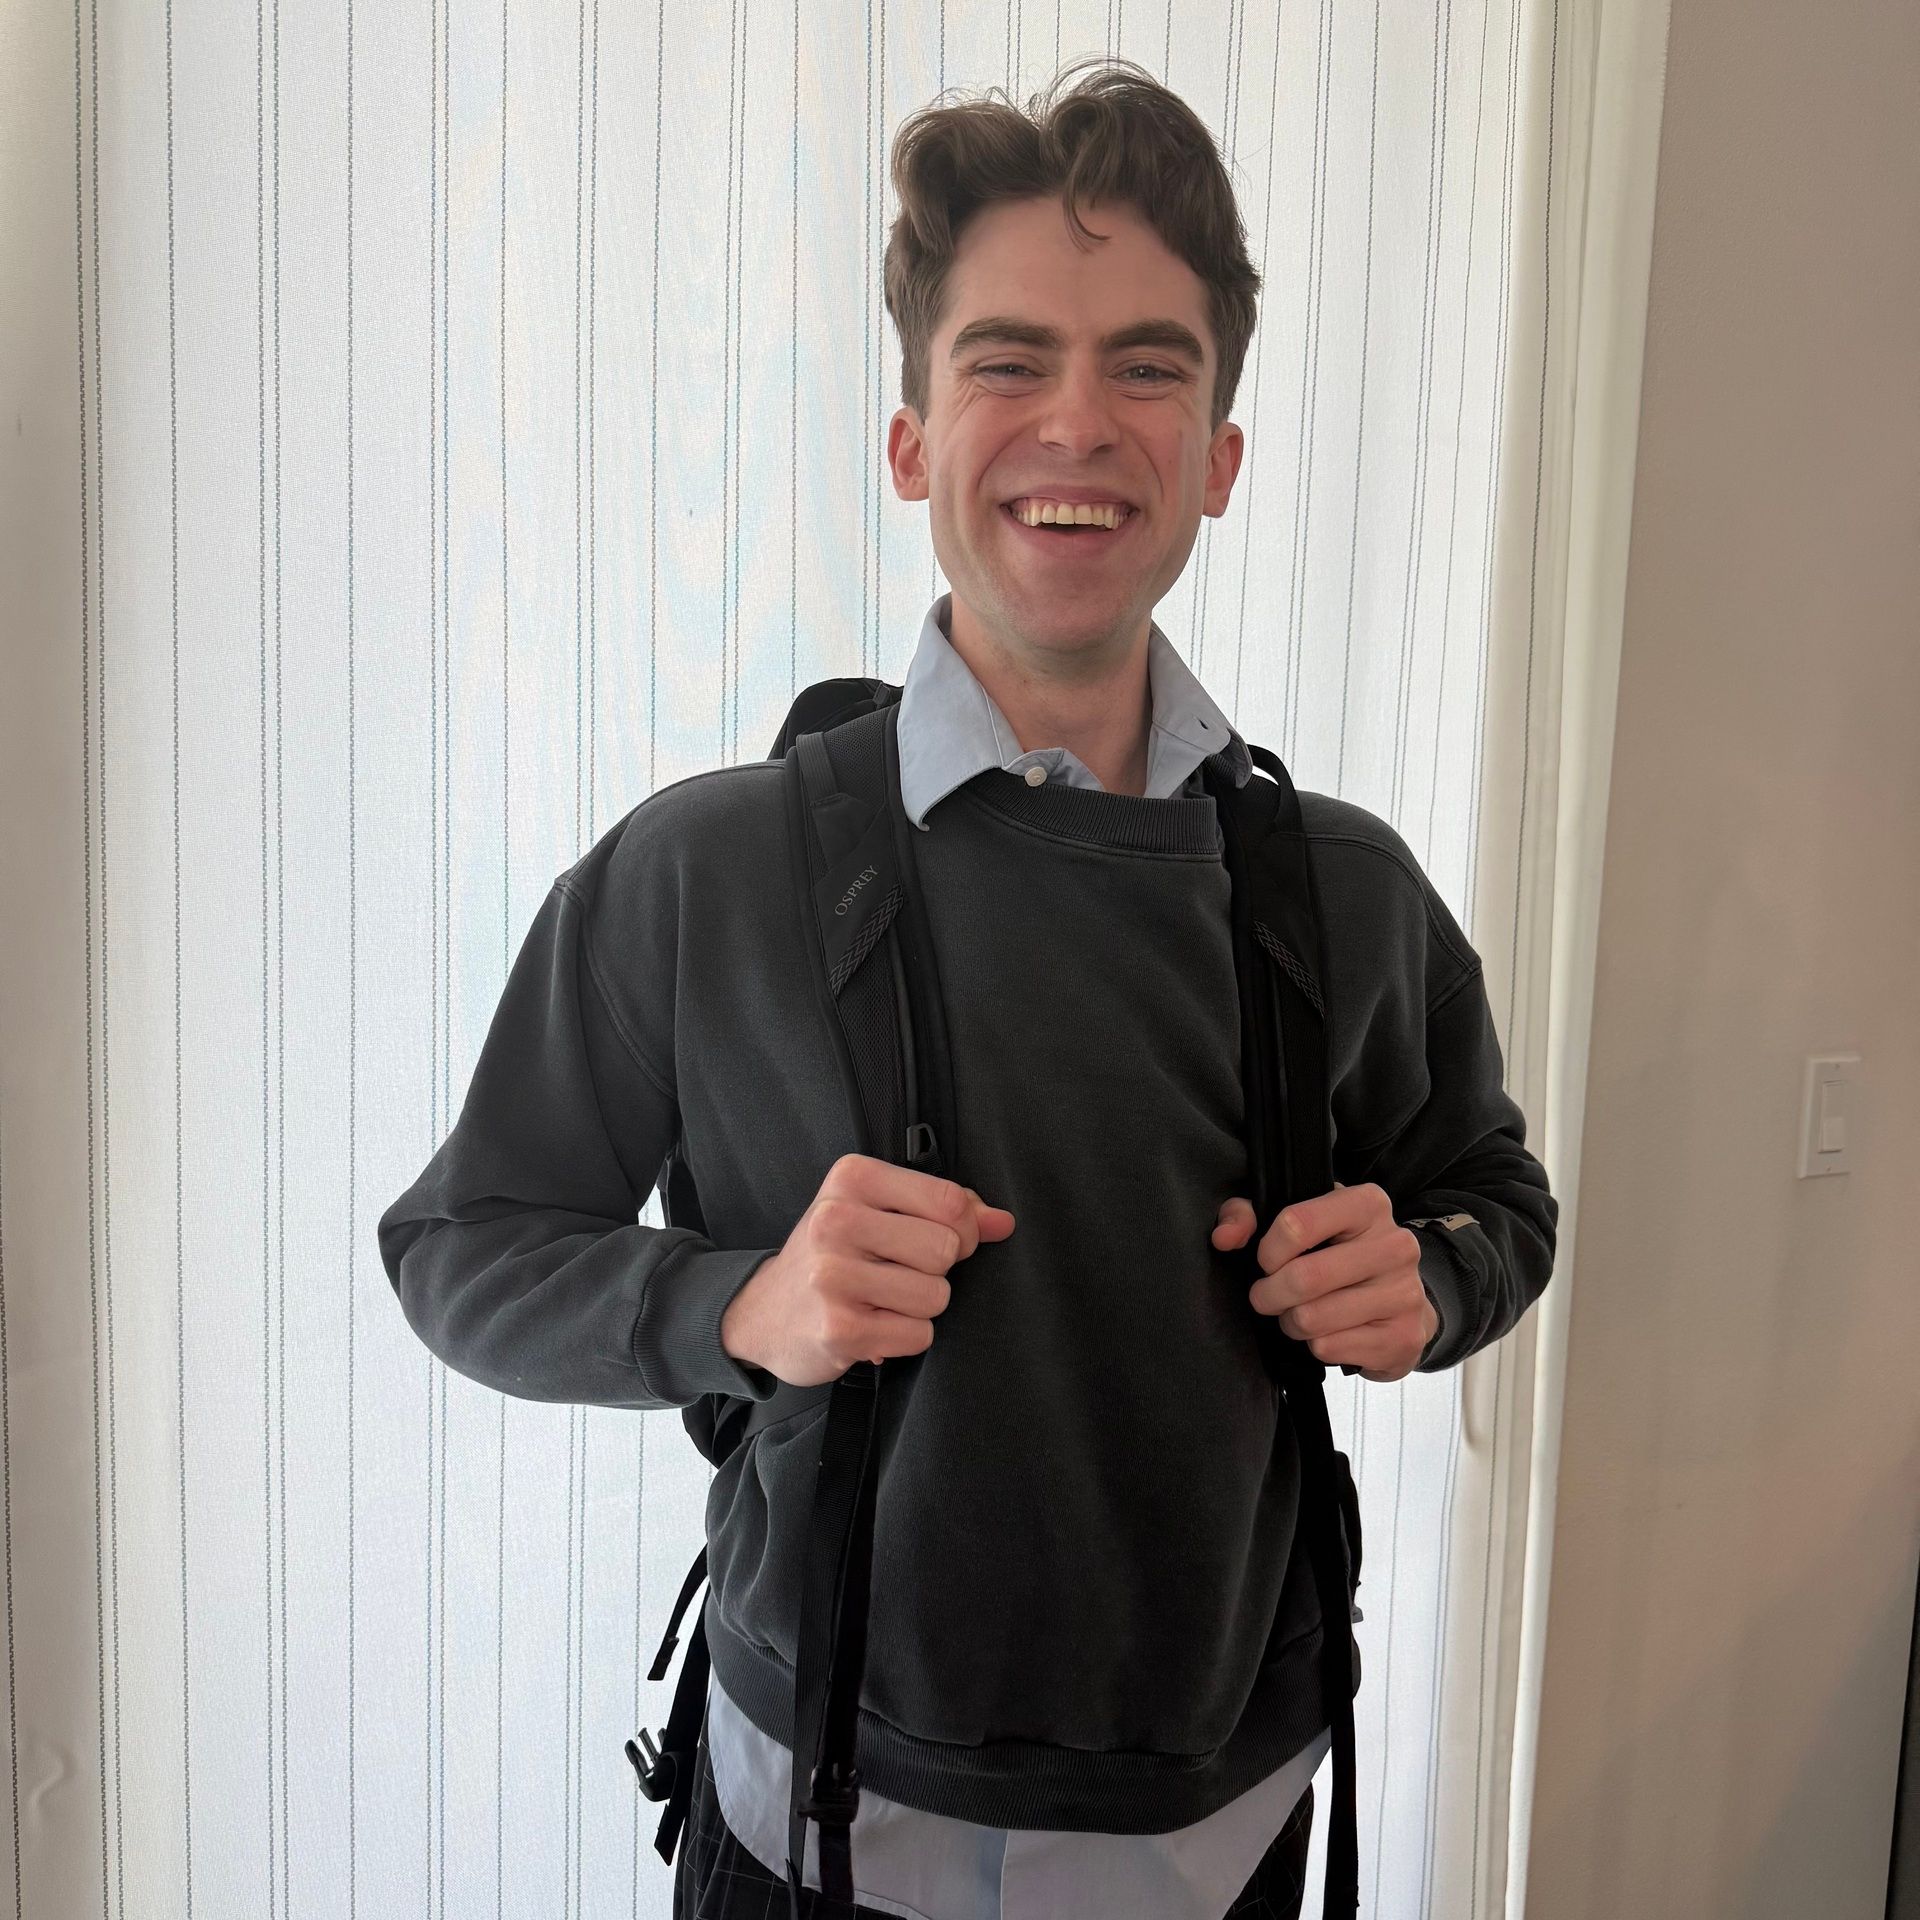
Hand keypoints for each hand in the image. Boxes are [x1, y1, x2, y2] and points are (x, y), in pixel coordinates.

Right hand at [720, 1153, 1015, 1387]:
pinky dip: (904, 1338)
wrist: (763, 1313)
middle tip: (896, 1274)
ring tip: (880, 1300)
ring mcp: (832, 1275)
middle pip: (945, 1250)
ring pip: (936, 1296)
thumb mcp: (879, 1213)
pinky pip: (918, 1335)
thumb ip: (946, 1210)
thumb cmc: (833, 1255)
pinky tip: (871, 1325)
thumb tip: (1003, 1223)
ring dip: (919, 1308)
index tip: (936, 1239)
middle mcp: (836, 1219)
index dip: (962, 1229)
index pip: (950, 1201)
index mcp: (852, 1178)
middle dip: (935, 1271)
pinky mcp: (838, 1327)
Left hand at [1211, 1180, 1436, 1382]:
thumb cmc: (1338, 1253)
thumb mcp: (1295, 1221)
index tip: (1268, 1262)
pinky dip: (1315, 1345)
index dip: (1267, 1251)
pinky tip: (1329, 1332)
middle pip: (1303, 1277)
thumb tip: (1224, 1237)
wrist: (1401, 1300)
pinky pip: (1329, 1347)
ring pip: (1313, 1318)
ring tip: (1299, 1314)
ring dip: (1291, 1322)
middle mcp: (1395, 1245)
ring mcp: (1404, 1293)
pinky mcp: (1403, 1336)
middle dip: (1270, 1294)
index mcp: (1368, 1204)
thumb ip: (1248, 1215)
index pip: (1295, 1224)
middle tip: (1269, 1297)